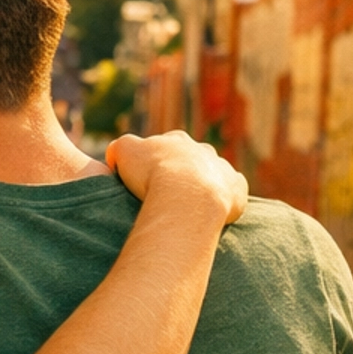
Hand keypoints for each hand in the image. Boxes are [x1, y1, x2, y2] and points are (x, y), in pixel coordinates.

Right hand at [105, 131, 247, 225]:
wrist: (187, 194)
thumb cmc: (152, 173)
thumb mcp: (123, 152)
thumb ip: (119, 149)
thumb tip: (116, 156)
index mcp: (176, 140)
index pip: (163, 146)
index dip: (153, 162)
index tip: (146, 180)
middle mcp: (202, 150)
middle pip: (190, 159)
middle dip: (181, 173)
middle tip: (166, 196)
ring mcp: (221, 168)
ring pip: (213, 174)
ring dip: (203, 187)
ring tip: (189, 209)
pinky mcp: (236, 188)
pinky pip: (233, 191)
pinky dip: (226, 199)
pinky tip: (213, 213)